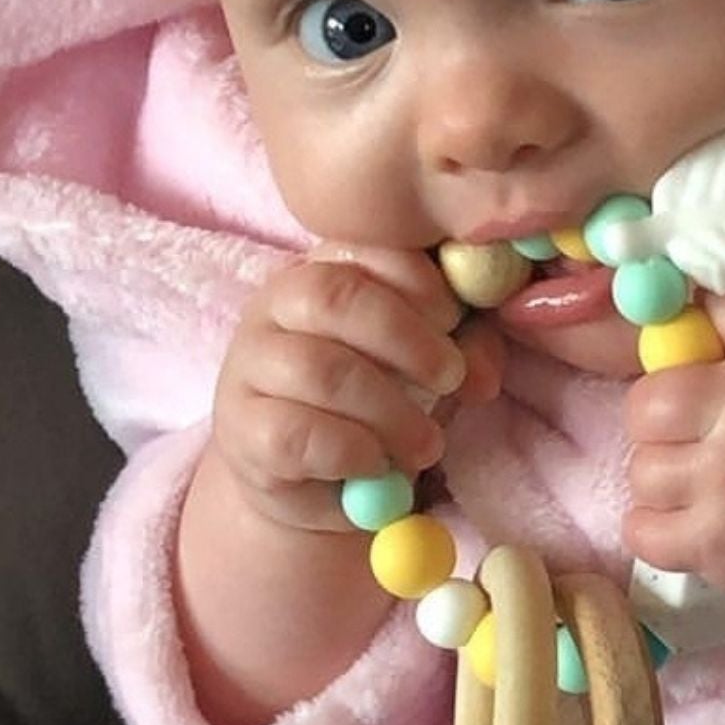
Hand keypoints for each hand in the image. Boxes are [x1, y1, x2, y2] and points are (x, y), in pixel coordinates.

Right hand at [209, 245, 504, 532]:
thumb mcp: (429, 364)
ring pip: (321, 370)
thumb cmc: (380, 397)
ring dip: (390, 411)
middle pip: (337, 297)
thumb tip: (483, 374)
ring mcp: (250, 366)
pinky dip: (351, 452)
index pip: (368, 248)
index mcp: (327, 267)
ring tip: (426, 443)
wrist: (316, 476)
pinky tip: (377, 465)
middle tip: (451, 378)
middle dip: (407, 339)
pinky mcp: (241, 430)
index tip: (455, 321)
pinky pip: (297, 435)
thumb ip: (464, 349)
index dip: (420, 282)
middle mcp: (277, 304)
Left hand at [621, 295, 724, 592]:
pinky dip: (660, 527)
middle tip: (700, 431)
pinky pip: (649, 542)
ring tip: (705, 473)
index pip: (658, 383)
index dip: (669, 386)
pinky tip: (697, 512)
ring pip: (643, 481)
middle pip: (643, 428)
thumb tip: (662, 297)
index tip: (696, 393)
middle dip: (664, 426)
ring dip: (665, 475)